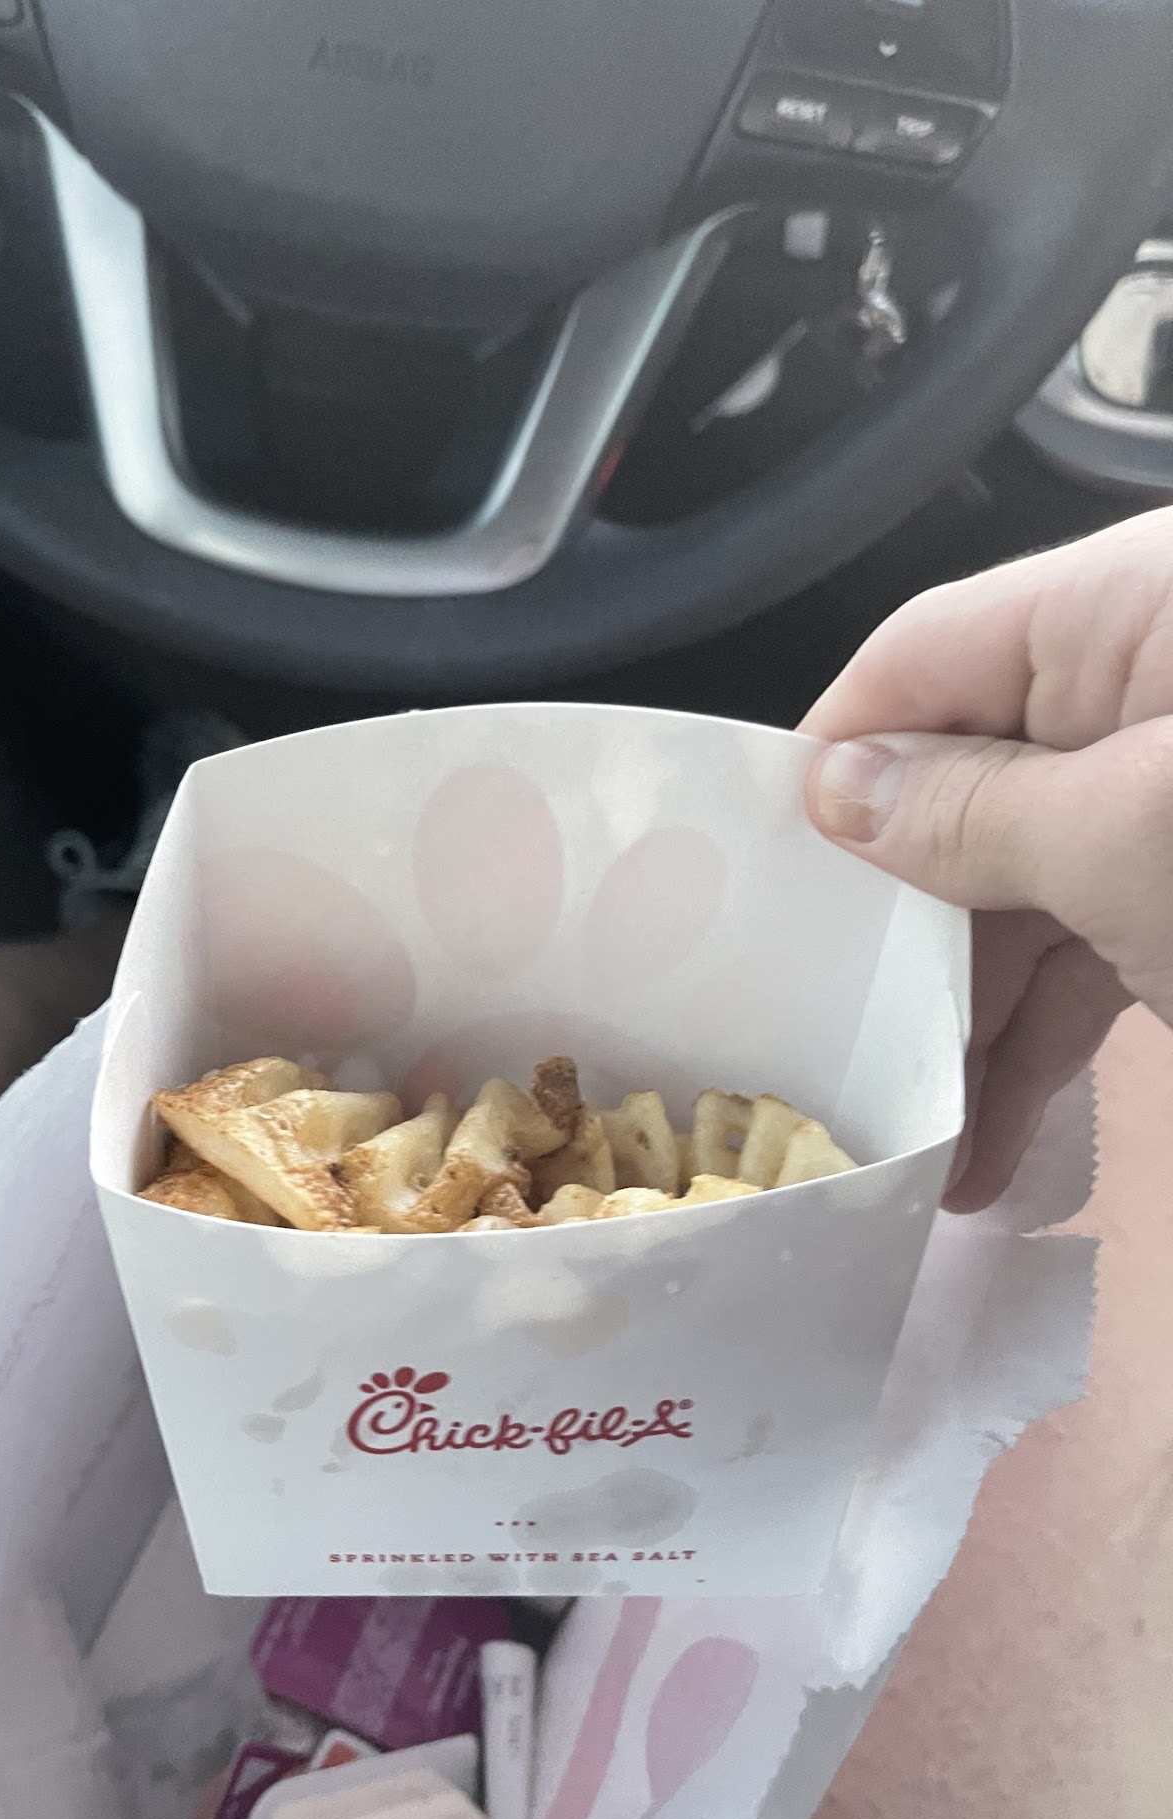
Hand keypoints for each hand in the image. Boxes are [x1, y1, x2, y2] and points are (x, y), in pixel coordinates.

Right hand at [799, 507, 1172, 1210]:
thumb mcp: (1129, 838)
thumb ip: (968, 808)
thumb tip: (832, 787)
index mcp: (1131, 611)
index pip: (920, 655)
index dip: (830, 758)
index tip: (752, 878)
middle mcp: (1150, 689)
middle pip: (965, 782)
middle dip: (896, 925)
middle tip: (819, 1045)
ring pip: (1028, 883)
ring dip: (968, 1012)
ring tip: (912, 1140)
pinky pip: (1101, 941)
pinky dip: (1048, 1034)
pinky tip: (994, 1134)